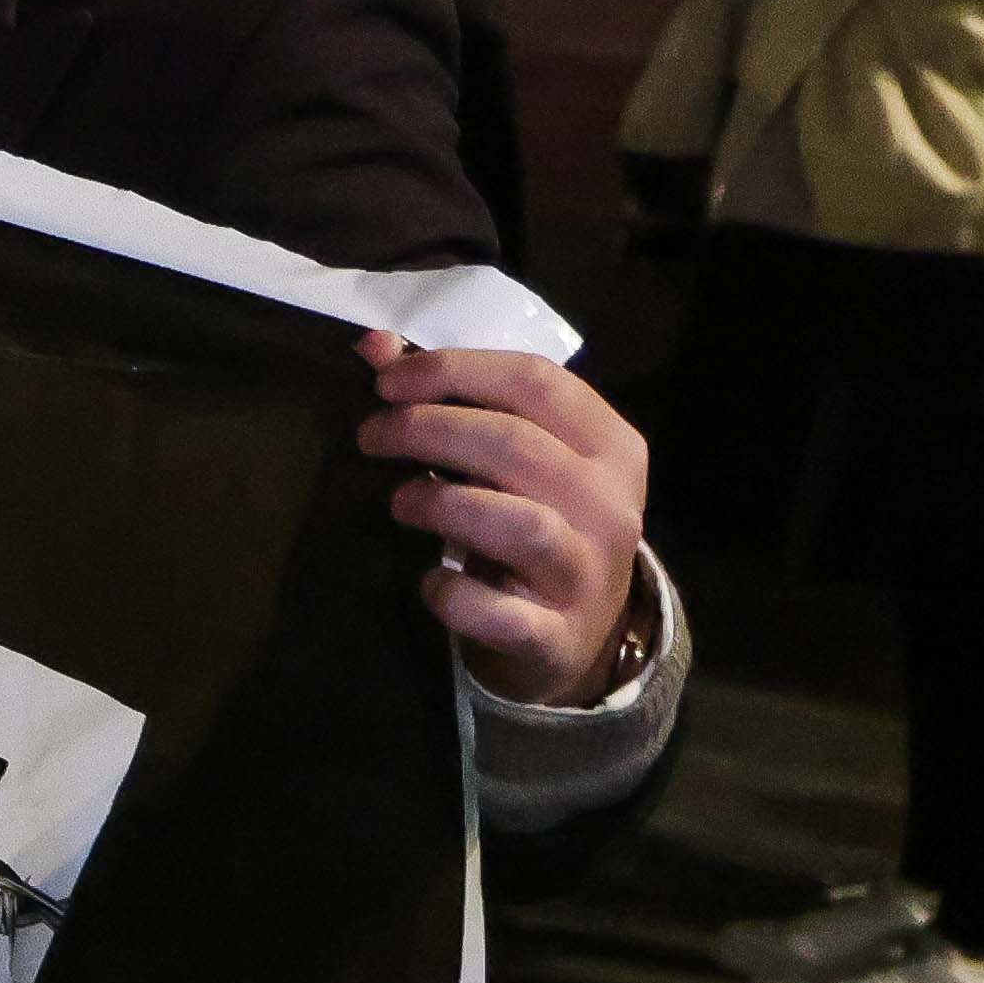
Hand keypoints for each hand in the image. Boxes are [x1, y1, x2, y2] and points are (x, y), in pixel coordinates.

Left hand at [363, 333, 651, 706]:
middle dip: (428, 428)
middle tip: (372, 435)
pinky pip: (498, 612)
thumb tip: (373, 345)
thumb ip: (454, 398)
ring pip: (517, 522)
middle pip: (515, 444)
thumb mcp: (515, 459)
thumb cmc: (540, 522)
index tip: (386, 381)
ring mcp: (587, 572)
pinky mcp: (554, 635)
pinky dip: (454, 594)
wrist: (583, 637)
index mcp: (611, 444)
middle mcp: (610, 504)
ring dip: (441, 502)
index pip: (536, 381)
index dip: (454, 370)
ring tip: (400, 500)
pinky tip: (431, 581)